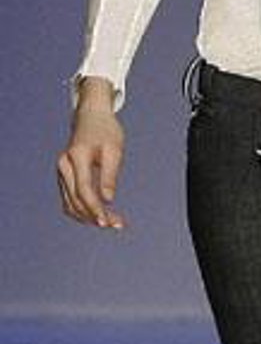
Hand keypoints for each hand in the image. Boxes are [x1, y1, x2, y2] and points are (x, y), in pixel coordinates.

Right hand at [57, 82, 126, 229]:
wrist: (91, 118)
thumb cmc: (106, 132)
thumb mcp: (114, 150)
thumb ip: (110, 175)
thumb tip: (108, 199)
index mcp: (76, 157)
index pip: (84, 190)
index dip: (95, 209)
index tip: (108, 222)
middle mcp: (64, 166)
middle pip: (76, 199)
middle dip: (94, 216)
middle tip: (116, 225)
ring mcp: (62, 171)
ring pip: (70, 202)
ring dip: (88, 216)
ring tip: (111, 223)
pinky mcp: (65, 176)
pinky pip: (69, 198)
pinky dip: (82, 209)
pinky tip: (98, 215)